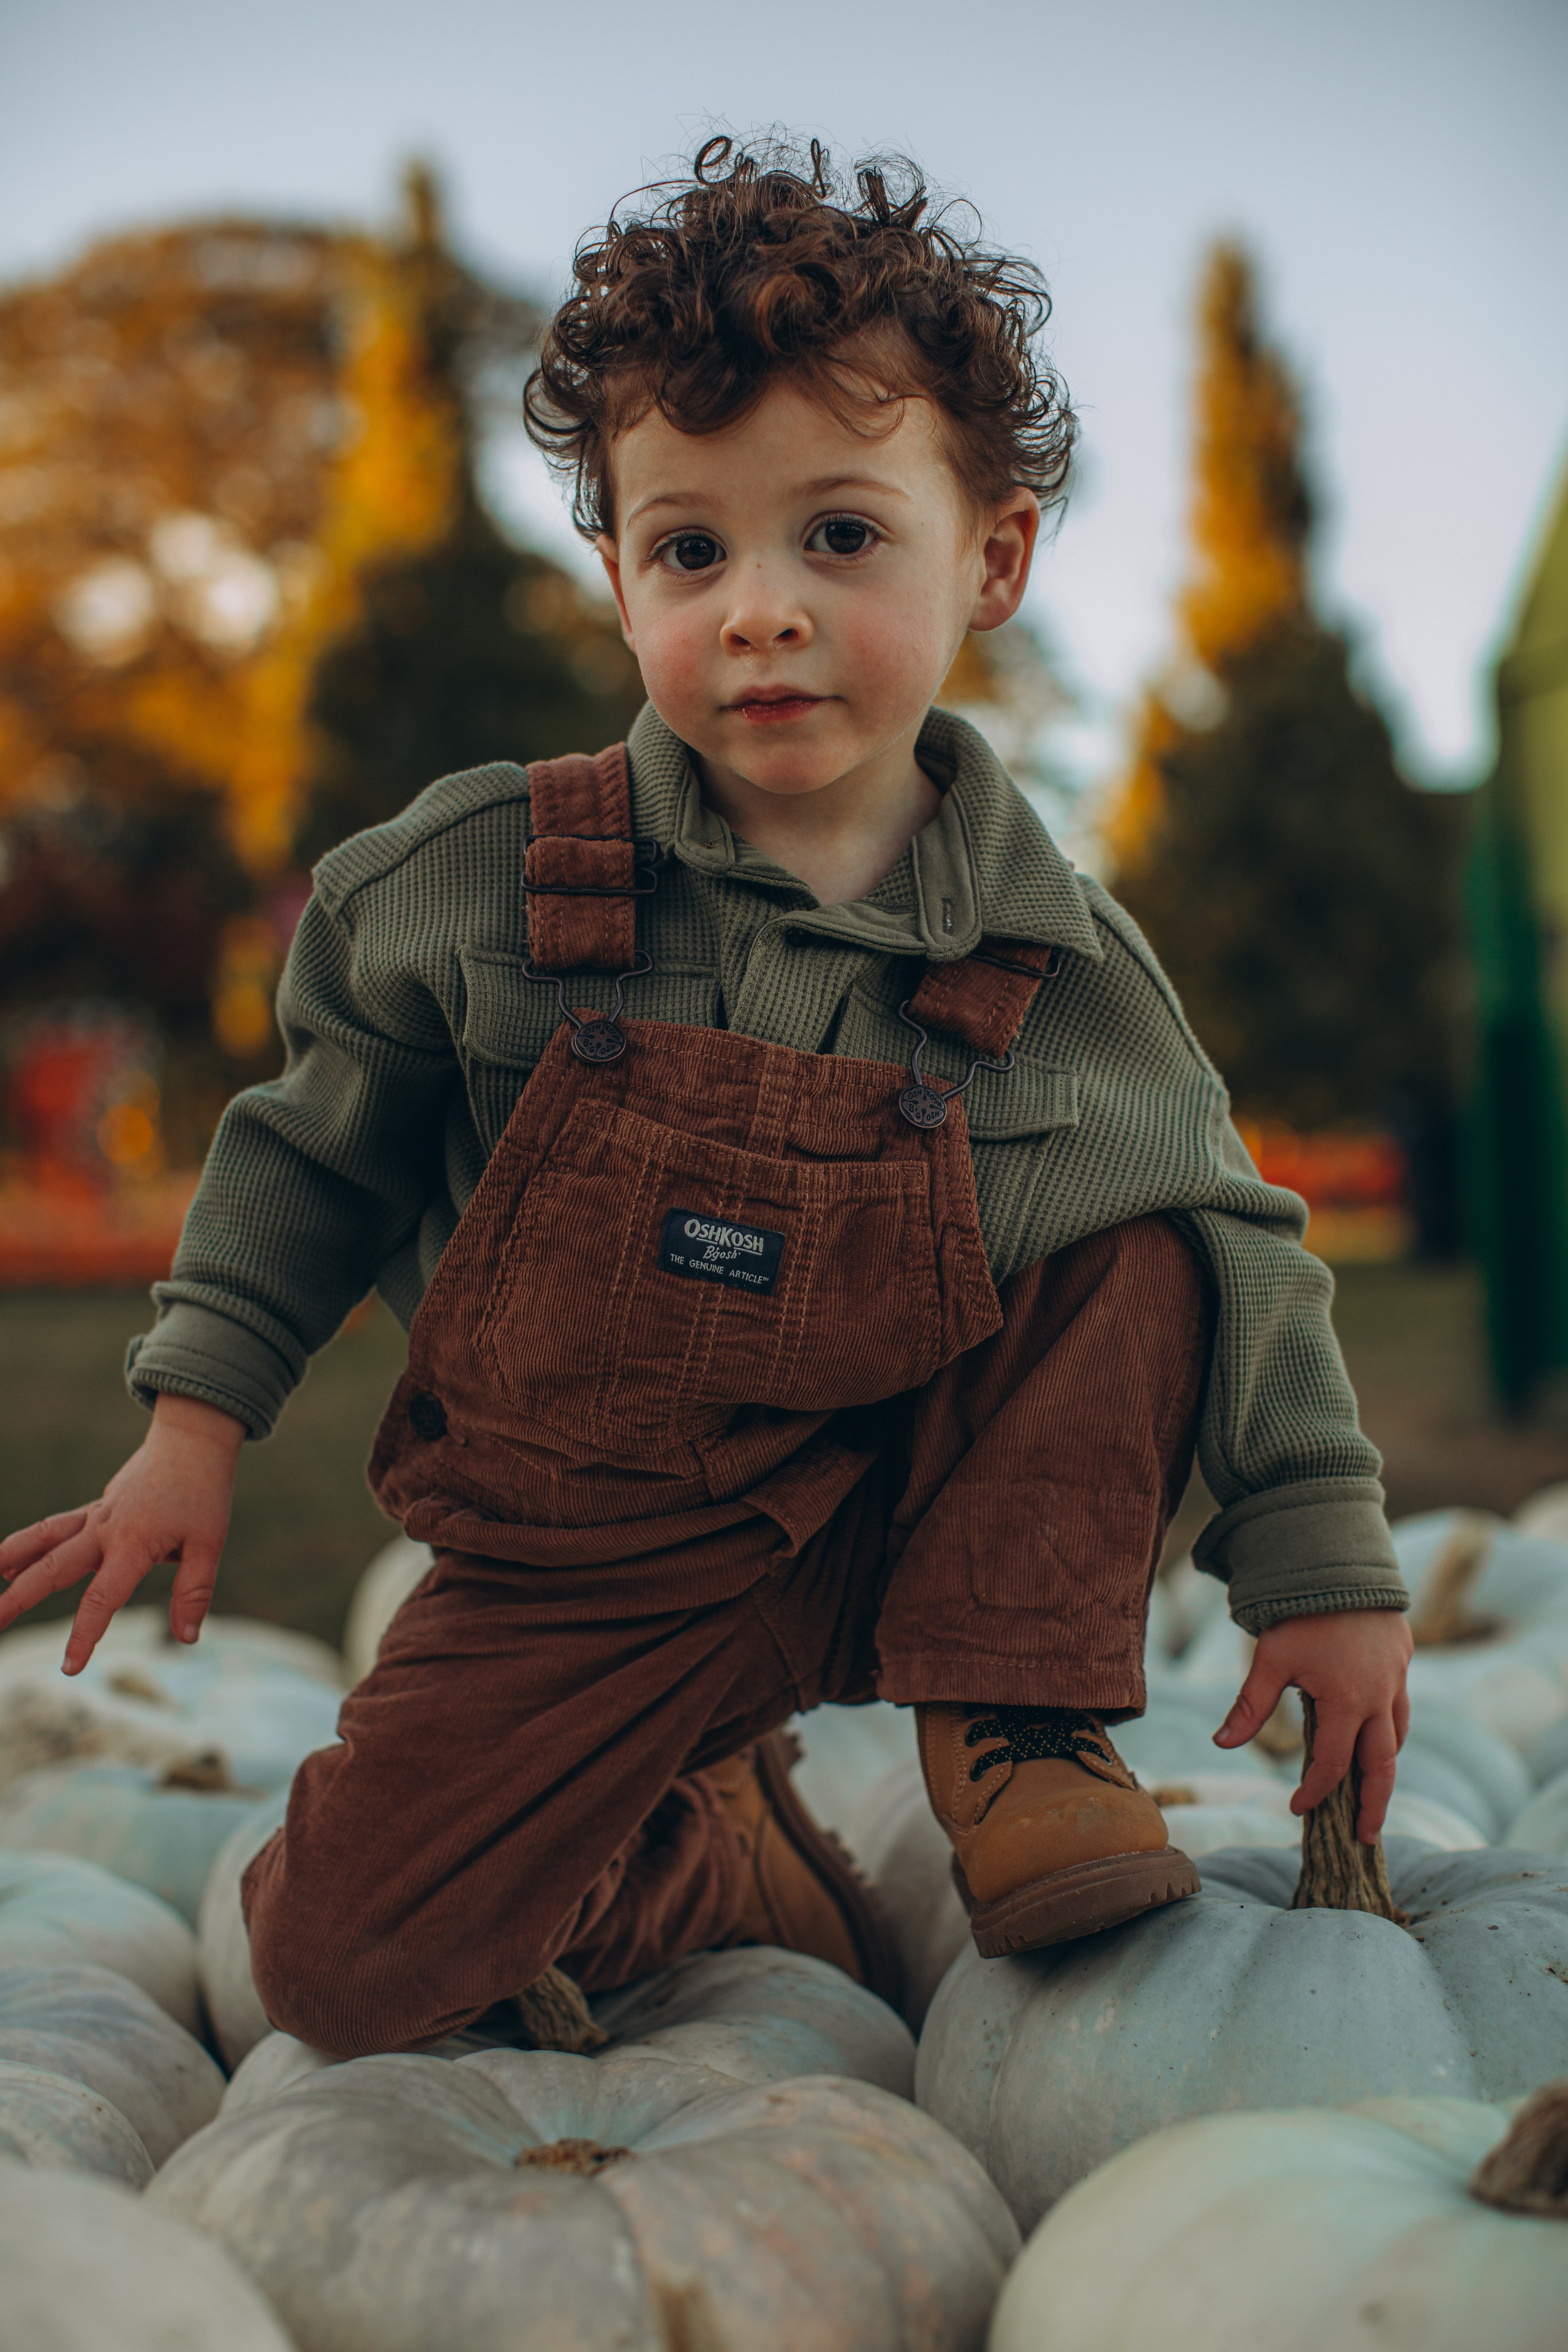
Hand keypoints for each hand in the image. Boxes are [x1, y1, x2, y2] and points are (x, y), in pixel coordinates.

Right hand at [0, 1395, 244, 1672]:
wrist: (192, 1439)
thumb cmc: (204, 1492)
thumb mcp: (209, 1543)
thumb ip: (193, 1592)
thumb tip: (187, 1638)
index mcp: (132, 1544)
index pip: (101, 1599)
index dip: (84, 1636)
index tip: (69, 1668)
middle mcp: (104, 1530)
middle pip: (51, 1570)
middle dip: (18, 1601)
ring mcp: (95, 1517)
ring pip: (43, 1542)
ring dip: (11, 1563)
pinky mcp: (95, 1509)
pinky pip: (54, 1528)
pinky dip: (28, 1545)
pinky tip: (8, 1564)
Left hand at [1212, 1607, 1412, 1841]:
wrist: (1340, 1560)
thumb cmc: (1301, 1611)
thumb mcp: (1270, 1659)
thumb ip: (1250, 1707)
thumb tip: (1220, 1744)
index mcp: (1349, 1704)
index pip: (1333, 1765)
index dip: (1315, 1791)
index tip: (1297, 1807)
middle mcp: (1380, 1698)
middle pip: (1383, 1766)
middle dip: (1374, 1805)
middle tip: (1367, 1839)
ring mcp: (1396, 1679)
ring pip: (1397, 1737)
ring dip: (1385, 1768)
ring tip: (1373, 1795)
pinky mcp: (1401, 1660)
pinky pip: (1401, 1710)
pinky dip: (1392, 1733)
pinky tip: (1380, 1740)